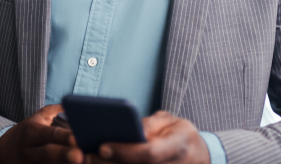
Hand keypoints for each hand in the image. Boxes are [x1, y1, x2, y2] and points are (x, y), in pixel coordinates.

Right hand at [0, 104, 83, 163]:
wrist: (3, 151)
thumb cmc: (25, 134)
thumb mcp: (34, 119)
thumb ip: (53, 111)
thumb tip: (71, 104)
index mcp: (32, 131)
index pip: (49, 134)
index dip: (62, 137)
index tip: (76, 138)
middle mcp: (30, 149)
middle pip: (47, 153)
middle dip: (63, 154)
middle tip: (80, 156)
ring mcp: (30, 163)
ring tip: (83, 162)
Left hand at [94, 111, 209, 163]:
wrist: (199, 157)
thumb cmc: (181, 135)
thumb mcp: (171, 121)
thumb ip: (150, 124)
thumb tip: (127, 128)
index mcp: (177, 146)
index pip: (148, 153)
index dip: (124, 151)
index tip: (102, 146)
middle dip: (105, 162)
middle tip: (81, 153)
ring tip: (83, 157)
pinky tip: (94, 159)